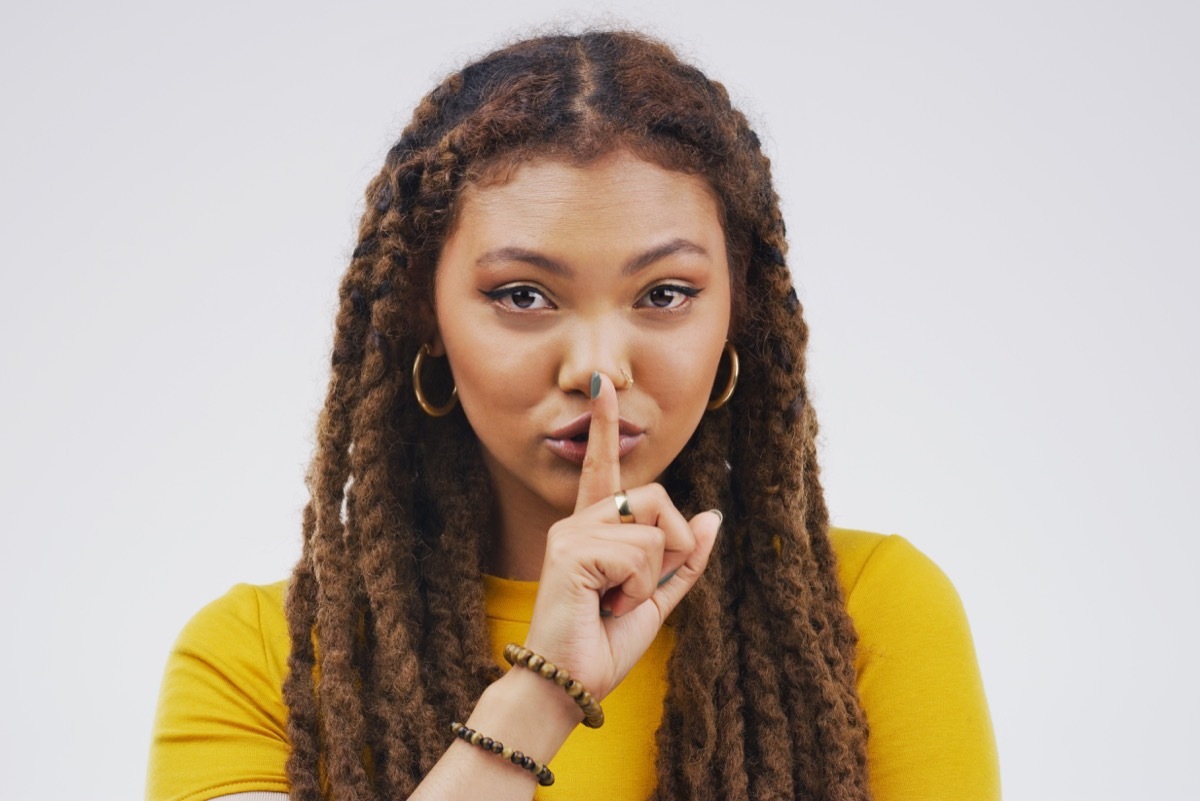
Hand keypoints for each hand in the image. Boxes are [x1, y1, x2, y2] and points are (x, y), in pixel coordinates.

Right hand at [522, 373, 720, 701]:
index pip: (602, 469)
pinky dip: (637, 588)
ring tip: (615, 604)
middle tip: (638, 591)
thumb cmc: (601, 646)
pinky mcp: (572, 549)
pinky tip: (606, 607)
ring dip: (651, 577)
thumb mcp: (654, 600)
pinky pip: (640, 552)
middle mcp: (578, 522)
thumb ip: (684, 560)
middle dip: (670, 547)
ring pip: (653, 527)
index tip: (601, 385)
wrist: (566, 686)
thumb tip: (712, 516)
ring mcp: (572, 532)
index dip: (604, 427)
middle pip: (656, 498)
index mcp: (594, 530)